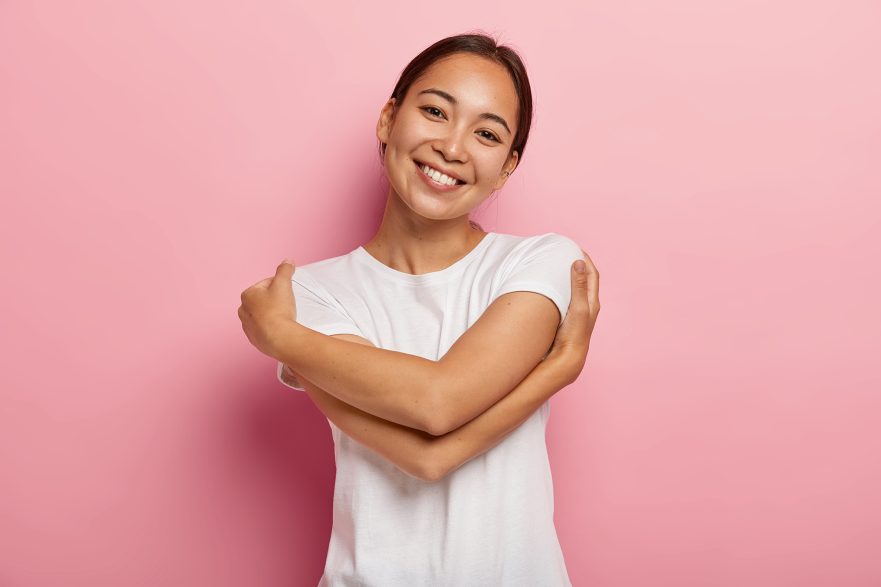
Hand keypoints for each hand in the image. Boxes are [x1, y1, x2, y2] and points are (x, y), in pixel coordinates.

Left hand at [238, 260, 297, 357]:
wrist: (280, 338)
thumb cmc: (278, 310)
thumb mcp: (283, 284)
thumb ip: (285, 270)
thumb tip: (288, 261)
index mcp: (247, 295)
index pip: (266, 284)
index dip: (279, 286)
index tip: (287, 292)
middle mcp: (243, 310)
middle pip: (263, 300)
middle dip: (274, 301)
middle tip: (286, 304)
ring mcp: (247, 326)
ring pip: (263, 315)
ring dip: (272, 314)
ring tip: (284, 317)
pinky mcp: (254, 339)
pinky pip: (264, 329)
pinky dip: (271, 327)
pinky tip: (280, 328)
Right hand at [544, 250, 600, 384]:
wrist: (568, 356)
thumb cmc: (574, 333)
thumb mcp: (577, 306)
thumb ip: (578, 285)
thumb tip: (579, 262)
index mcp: (592, 301)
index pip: (592, 274)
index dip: (586, 260)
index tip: (576, 248)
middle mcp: (588, 306)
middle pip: (586, 280)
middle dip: (579, 266)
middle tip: (568, 254)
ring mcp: (579, 313)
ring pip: (578, 289)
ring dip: (572, 277)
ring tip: (561, 268)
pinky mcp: (570, 319)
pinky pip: (569, 298)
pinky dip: (565, 289)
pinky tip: (555, 289)